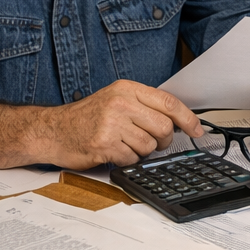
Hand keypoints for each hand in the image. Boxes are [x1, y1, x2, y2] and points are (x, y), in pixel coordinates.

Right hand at [32, 80, 202, 168]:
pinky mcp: (103, 144)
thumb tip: (180, 121)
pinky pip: (132, 158)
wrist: (52, 130)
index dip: (188, 119)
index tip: (197, 131)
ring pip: (149, 146)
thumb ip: (145, 106)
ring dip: (142, 151)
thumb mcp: (115, 99)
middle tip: (153, 142)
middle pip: (163, 127)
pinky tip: (114, 152)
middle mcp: (120, 103)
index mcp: (126, 89)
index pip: (169, 103)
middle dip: (163, 140)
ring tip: (125, 145)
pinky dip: (127, 160)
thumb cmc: (86, 117)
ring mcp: (111, 124)